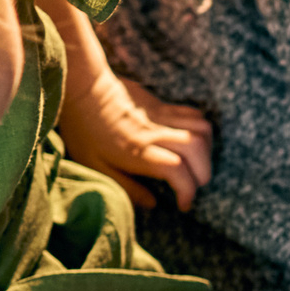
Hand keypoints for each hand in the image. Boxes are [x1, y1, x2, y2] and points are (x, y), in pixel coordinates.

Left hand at [58, 69, 215, 211]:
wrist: (82, 85)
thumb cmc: (83, 129)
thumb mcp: (94, 167)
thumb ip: (126, 187)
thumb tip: (152, 203)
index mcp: (137, 150)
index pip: (177, 170)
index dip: (188, 191)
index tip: (183, 204)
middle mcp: (155, 132)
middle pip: (197, 149)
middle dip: (203, 173)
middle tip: (194, 186)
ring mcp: (161, 116)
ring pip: (202, 129)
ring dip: (207, 151)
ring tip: (196, 165)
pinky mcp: (162, 105)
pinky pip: (194, 114)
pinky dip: (201, 131)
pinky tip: (191, 144)